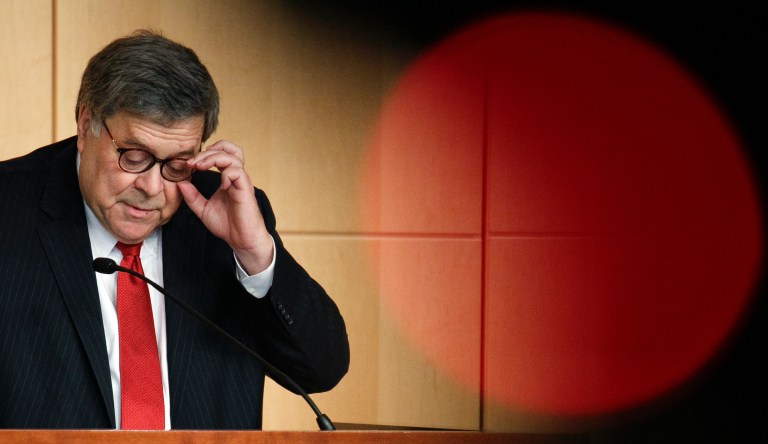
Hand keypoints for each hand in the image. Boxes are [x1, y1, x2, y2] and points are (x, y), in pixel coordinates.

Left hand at [177, 140, 273, 274]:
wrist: (241, 240)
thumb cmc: (228, 225)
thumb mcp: (202, 209)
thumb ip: (192, 196)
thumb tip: (179, 182)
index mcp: (226, 179)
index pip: (221, 153)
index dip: (205, 154)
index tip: (189, 164)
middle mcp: (236, 177)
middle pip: (229, 148)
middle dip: (208, 151)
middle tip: (193, 163)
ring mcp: (241, 182)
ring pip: (233, 156)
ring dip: (214, 158)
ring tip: (201, 167)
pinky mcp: (245, 189)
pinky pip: (237, 171)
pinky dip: (226, 173)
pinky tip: (220, 184)